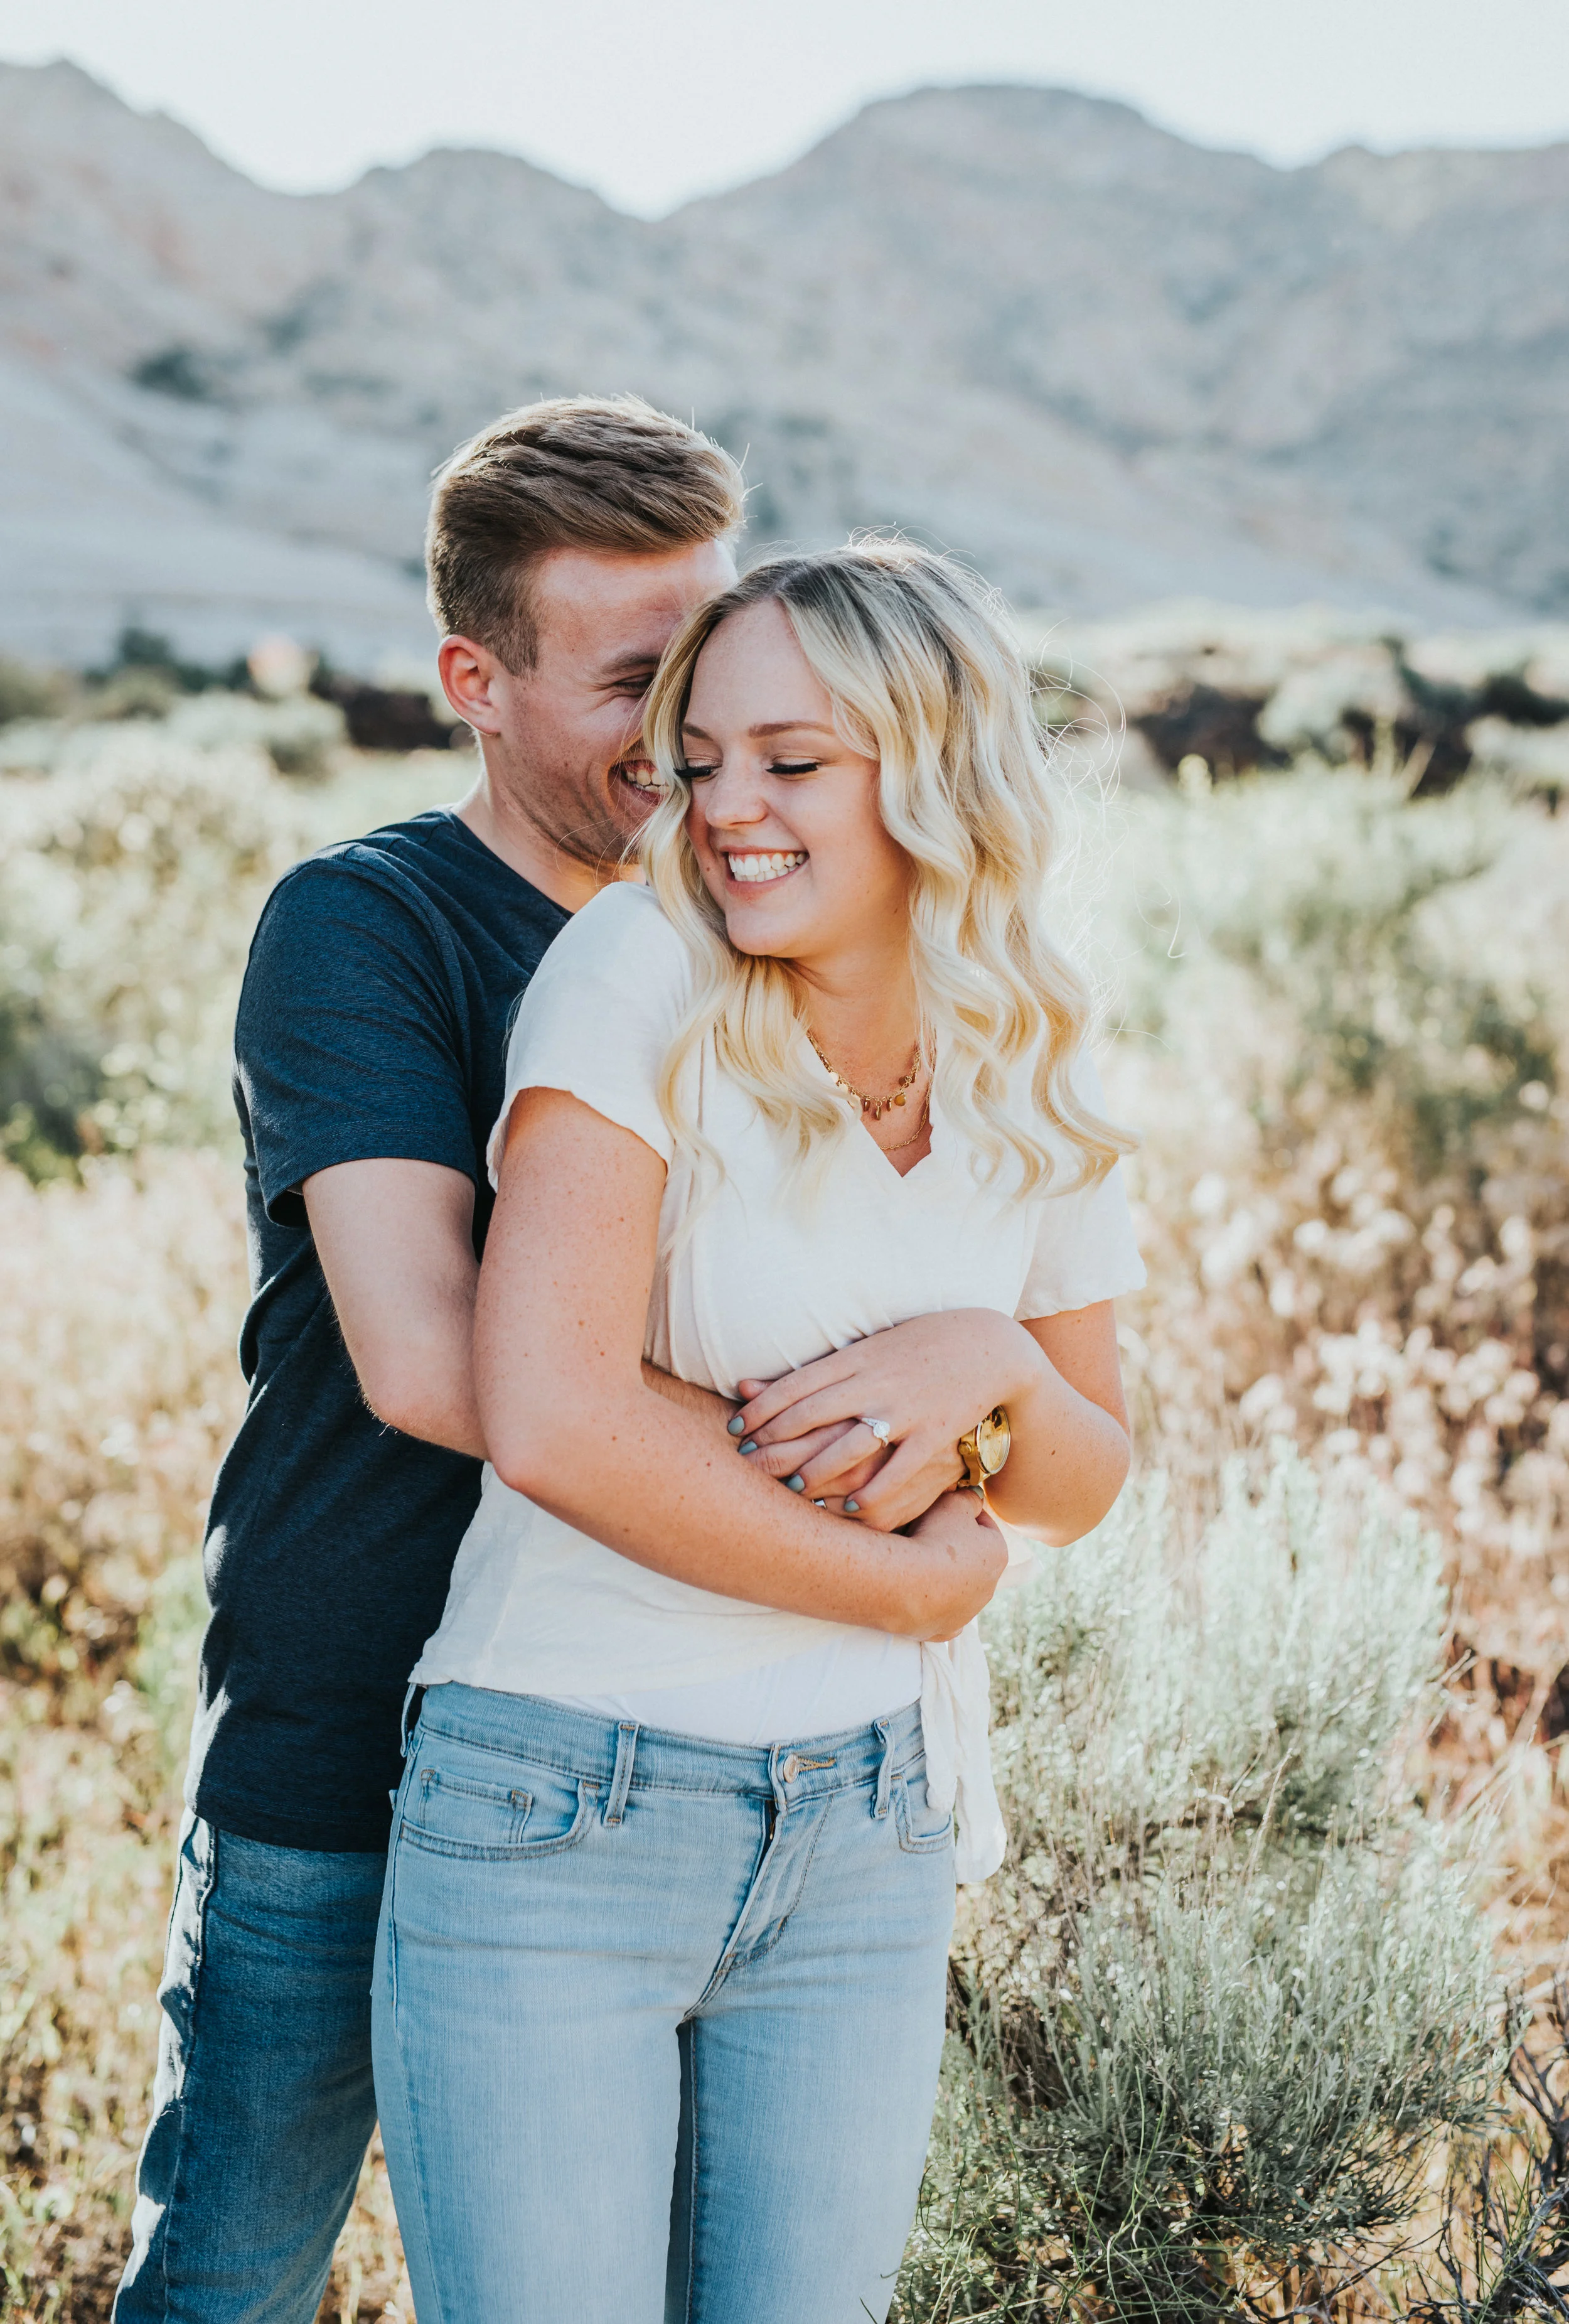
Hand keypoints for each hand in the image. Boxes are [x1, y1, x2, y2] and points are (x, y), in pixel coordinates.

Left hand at [733, 1309, 1041, 1532]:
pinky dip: (873, 1492)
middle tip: (748, 1465)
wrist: (987, 1348)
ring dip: (817, 1470)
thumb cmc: (917, 1348)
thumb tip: (745, 1384)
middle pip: (813, 1416)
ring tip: (792, 1489)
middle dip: (776, 1443)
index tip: (734, 1429)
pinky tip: (850, 1509)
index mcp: (856, 1359)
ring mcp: (906, 1410)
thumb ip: (813, 1372)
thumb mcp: (865, 1350)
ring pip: (850, 1446)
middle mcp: (876, 1383)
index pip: (796, 1385)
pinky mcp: (935, 1434)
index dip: (762, 1410)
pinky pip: (899, 1470)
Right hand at [895, 1491, 1007, 1638]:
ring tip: (918, 1562)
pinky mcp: (943, 1630)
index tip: (946, 1509)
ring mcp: (967, 1613)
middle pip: (973, 1560)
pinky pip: (943, 1617)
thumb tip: (975, 1498)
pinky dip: (935, 1607)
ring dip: (946, 1578)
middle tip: (929, 1534)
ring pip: (960, 1590)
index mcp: (998, 1554)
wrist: (907, 1583)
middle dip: (956, 1549)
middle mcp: (990, 1588)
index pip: (986, 1526)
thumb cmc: (935, 1538)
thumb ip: (968, 1498)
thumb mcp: (953, 1503)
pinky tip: (922, 1597)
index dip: (965, 1514)